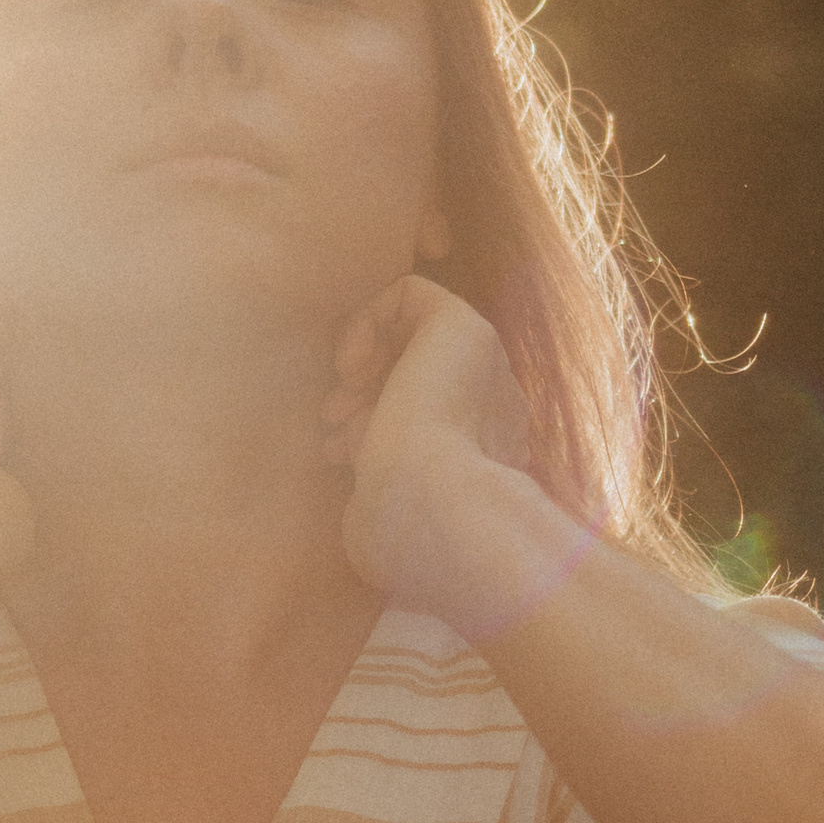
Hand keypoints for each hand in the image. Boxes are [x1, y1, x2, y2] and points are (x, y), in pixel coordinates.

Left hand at [325, 277, 545, 618]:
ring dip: (360, 367)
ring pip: (408, 333)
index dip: (369, 418)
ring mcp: (484, 358)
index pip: (420, 409)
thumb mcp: (386, 500)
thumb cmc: (406, 531)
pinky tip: (348, 367)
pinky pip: (407, 291)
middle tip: (333, 427)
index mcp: (480, 445)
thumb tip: (350, 447)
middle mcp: (489, 398)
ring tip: (336, 412)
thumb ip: (381, 469)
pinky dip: (365, 320)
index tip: (337, 450)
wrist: (437, 514)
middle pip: (412, 369)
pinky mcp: (465, 323)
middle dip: (360, 394)